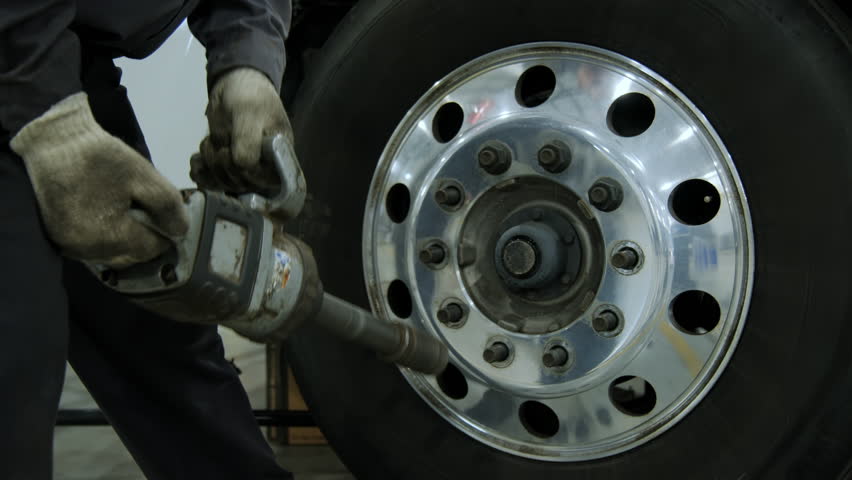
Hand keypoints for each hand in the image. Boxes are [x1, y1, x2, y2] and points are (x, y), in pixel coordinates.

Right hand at [10, 92, 188, 267]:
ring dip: (126, 239)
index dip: (164, 233)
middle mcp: (85, 250)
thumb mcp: (144, 176)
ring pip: (112, 255)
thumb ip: (168, 207)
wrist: (53, 141)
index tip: (167, 216)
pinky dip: (107, 236)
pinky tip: (111, 214)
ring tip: (130, 211)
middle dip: (145, 237)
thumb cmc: (100, 157)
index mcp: (107, 237)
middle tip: (150, 212)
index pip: (150, 249)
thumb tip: (181, 232)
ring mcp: (68, 246)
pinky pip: (92, 247)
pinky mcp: (58, 238)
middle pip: (130, 256)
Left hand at [192, 67, 294, 191]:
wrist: (235, 84)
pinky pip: (211, 181)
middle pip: (241, 184)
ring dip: (210, 165)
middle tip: (218, 143)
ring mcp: (244, 168)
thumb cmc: (250, 95)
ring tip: (208, 143)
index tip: (233, 153)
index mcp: (280, 158)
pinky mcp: (226, 166)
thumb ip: (248, 141)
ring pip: (224, 183)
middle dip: (223, 165)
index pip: (265, 183)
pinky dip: (200, 172)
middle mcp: (264, 167)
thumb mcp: (249, 113)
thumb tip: (243, 167)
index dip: (246, 173)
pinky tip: (197, 159)